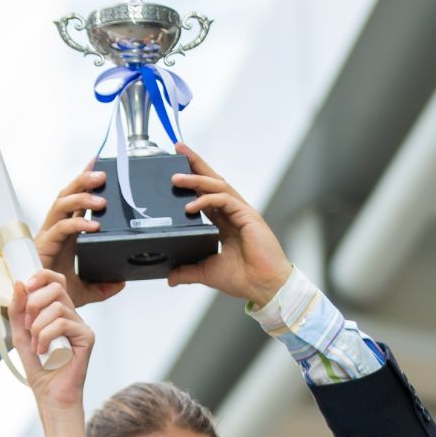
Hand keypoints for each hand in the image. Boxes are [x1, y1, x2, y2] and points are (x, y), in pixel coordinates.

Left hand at [11, 270, 93, 409]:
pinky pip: (62, 324)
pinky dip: (46, 337)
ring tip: (37, 346)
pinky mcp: (87, 337)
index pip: (54, 280)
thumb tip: (20, 283)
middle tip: (28, 327)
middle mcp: (72, 315)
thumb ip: (19, 310)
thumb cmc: (39, 368)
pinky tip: (45, 351)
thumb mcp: (20, 334)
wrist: (50, 394)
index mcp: (58, 311)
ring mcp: (81, 325)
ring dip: (38, 328)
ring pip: (57, 307)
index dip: (40, 277)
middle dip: (34, 304)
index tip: (24, 288)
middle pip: (56, 288)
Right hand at [34, 168, 125, 307]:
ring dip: (81, 197)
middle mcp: (57, 229)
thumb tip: (121, 282)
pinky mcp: (44, 245)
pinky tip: (93, 225)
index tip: (99, 166)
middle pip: (68, 195)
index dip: (86, 183)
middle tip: (103, 175)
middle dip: (83, 181)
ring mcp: (49, 235)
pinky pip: (61, 227)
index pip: (77, 201)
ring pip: (62, 205)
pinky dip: (77, 224)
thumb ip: (103, 286)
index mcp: (68, 233)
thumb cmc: (52, 292)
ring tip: (101, 199)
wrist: (35, 307)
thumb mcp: (84, 290)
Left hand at [165, 143, 291, 304]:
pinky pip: (224, 200)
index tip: (174, 170)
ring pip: (217, 186)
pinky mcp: (247, 215)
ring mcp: (241, 212)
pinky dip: (207, 200)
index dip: (191, 181)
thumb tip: (170, 277)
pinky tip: (191, 206)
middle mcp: (233, 213)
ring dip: (195, 180)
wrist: (264, 287)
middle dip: (195, 164)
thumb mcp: (207, 273)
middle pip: (212, 181)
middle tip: (178, 149)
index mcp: (225, 223)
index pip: (205, 195)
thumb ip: (189, 271)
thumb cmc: (244, 278)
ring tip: (175, 178)